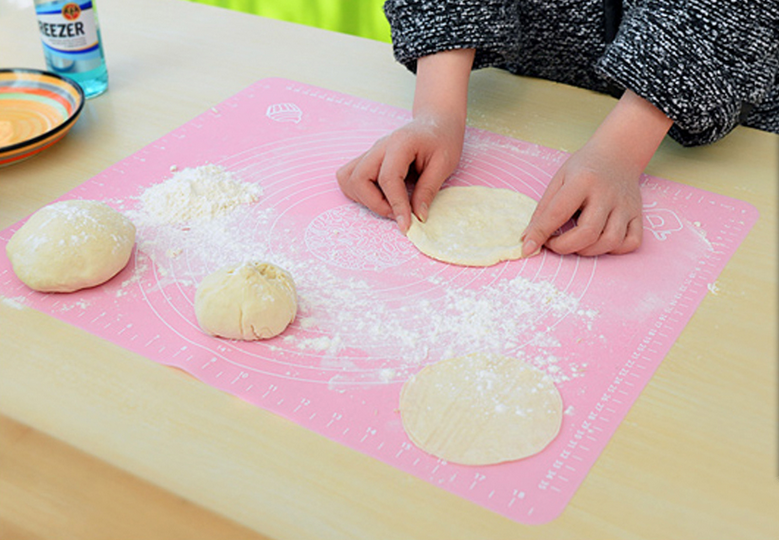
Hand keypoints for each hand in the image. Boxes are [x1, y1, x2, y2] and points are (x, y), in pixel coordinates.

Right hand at [336, 114, 464, 232]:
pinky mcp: (368, 159)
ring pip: (348, 178)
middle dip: (375, 203)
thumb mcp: (444, 164)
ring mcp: (370, 152)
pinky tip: (379, 197)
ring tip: (388, 204)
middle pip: (359, 178)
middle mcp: (379, 146)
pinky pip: (349, 177)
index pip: (388, 178)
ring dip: (364, 198)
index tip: (406, 225)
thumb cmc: (442, 140)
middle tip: (397, 213)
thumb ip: (429, 190)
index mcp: (400, 143)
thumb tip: (418, 216)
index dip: (396, 205)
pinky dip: (358, 192)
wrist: (436, 123)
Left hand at [521, 141, 643, 256]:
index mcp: (583, 181)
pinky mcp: (638, 214)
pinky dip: (614, 250)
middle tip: (553, 243)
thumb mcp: (559, 179)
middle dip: (564, 247)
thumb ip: (544, 208)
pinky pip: (631, 242)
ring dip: (587, 251)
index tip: (527, 248)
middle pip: (587, 233)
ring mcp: (626, 206)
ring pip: (610, 241)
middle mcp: (607, 194)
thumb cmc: (584, 168)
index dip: (540, 234)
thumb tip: (529, 237)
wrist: (618, 153)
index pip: (558, 213)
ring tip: (575, 242)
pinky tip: (599, 242)